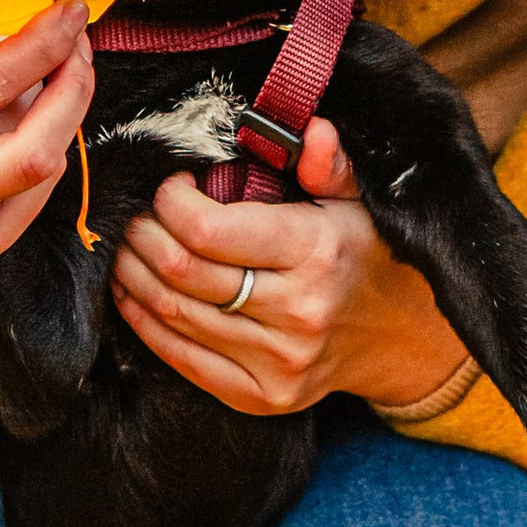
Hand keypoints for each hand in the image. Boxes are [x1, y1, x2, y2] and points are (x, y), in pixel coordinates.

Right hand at [0, 0, 94, 266]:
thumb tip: (39, 32)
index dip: (39, 46)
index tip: (70, 10)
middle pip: (31, 153)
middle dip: (70, 88)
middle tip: (75, 40)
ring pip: (37, 172)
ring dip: (49, 113)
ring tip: (24, 74)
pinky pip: (28, 194)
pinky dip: (35, 147)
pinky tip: (13, 117)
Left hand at [110, 119, 471, 417]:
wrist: (398, 338)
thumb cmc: (362, 254)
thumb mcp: (355, 200)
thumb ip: (328, 164)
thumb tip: (314, 129)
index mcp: (317, 253)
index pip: (208, 230)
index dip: (171, 203)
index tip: (172, 186)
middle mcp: (299, 313)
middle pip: (182, 271)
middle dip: (142, 236)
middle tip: (135, 215)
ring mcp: (279, 363)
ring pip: (172, 314)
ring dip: (135, 275)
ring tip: (128, 247)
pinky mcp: (260, 397)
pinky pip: (180, 358)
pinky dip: (144, 321)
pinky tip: (134, 292)